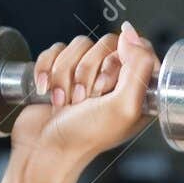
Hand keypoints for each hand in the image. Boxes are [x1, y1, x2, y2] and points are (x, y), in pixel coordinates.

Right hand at [9, 22, 159, 170]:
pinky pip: (55, 49)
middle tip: (85, 99)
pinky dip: (47, 70)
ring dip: (66, 74)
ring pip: (79, 44)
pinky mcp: (61, 72)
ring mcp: (87, 75)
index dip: (120, 62)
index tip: (108, 85)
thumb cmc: (85, 136)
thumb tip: (131, 32)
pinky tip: (47, 92)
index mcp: (139, 91)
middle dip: (88, 71)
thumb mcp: (124, 106)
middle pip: (107, 43)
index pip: (139, 50)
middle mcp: (116, 81)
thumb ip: (138, 68)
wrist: (43, 149)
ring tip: (65, 101)